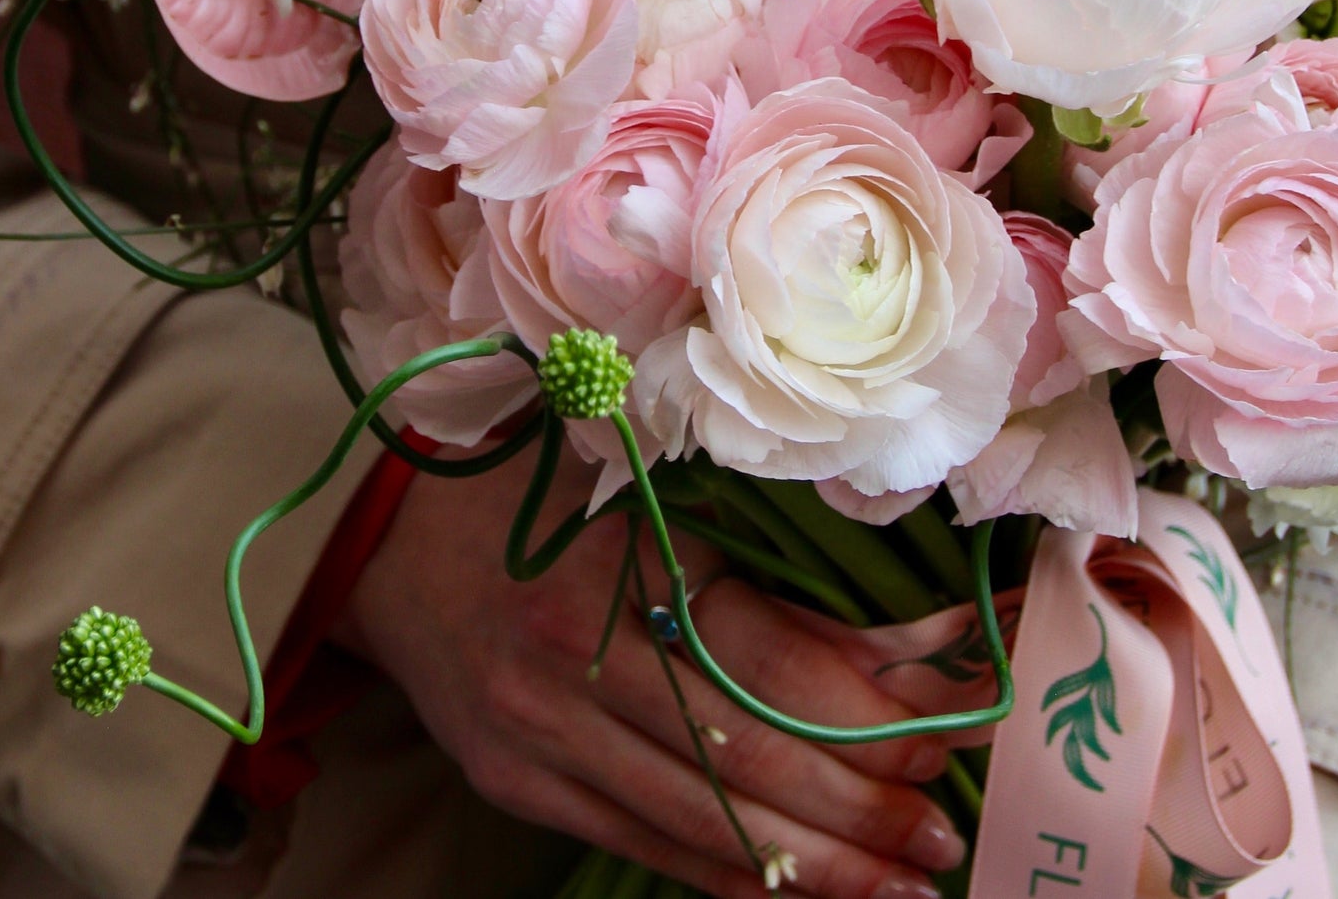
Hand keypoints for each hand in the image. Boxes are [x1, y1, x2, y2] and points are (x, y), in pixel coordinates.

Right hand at [337, 443, 964, 898]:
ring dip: (811, 865)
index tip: (951, 731)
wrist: (387, 532)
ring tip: (901, 884)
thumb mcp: (643, 482)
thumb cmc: (532, 479)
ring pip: (698, 822)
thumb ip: (756, 550)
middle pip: (742, 757)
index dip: (864, 709)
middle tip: (945, 831)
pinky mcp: (519, 783)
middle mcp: (572, 661)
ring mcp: (539, 736)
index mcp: (613, 561)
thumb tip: (891, 625)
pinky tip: (795, 894)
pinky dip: (726, 878)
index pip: (763, 661)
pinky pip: (641, 844)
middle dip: (858, 806)